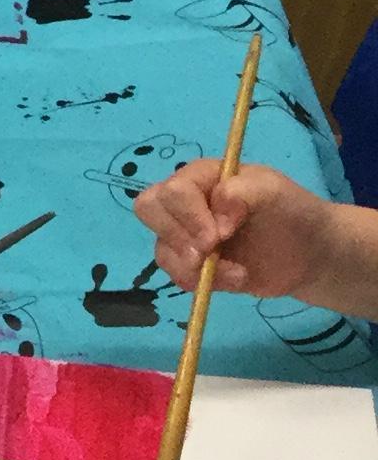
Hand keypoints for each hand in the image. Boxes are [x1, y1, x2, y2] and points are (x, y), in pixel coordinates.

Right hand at [134, 157, 343, 299]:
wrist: (310, 253)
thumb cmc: (293, 212)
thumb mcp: (275, 192)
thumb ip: (243, 192)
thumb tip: (216, 215)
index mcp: (203, 176)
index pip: (173, 190)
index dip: (190, 216)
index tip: (220, 235)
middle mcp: (188, 202)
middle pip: (148, 210)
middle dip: (177, 238)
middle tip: (208, 253)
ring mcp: (187, 235)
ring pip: (161, 249)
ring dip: (195, 267)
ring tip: (236, 273)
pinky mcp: (193, 265)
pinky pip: (177, 275)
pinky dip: (204, 283)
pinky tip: (236, 279)